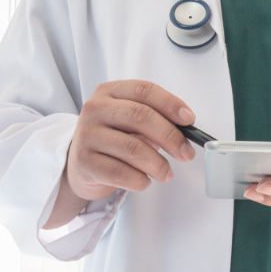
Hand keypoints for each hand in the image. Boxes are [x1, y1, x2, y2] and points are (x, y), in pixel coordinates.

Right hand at [47, 80, 197, 227]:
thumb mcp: (130, 123)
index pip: (144, 90)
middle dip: (171, 137)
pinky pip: (121, 173)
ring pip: (133, 149)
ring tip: (166, 174)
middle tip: (186, 154)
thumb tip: (186, 132)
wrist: (80, 166)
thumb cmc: (113, 140)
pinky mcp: (85, 162)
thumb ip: (155, 120)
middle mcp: (95, 109)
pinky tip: (144, 181)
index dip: (170, 104)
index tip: (190, 120)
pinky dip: (140, 180)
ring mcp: (87, 135)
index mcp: (109, 92)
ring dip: (158, 165)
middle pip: (141, 117)